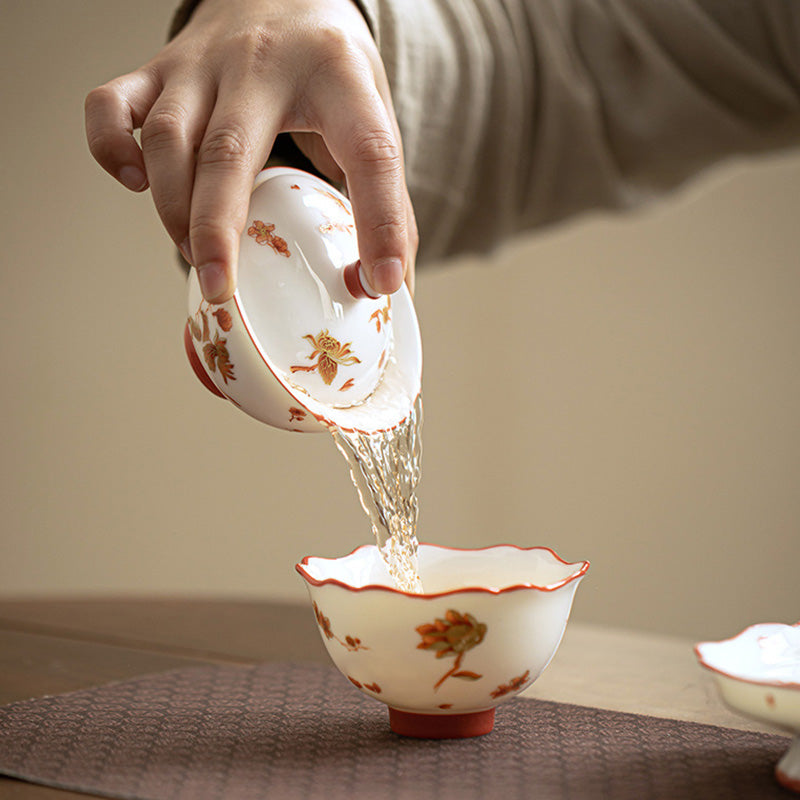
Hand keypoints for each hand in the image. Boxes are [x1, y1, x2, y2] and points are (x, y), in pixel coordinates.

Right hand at [85, 0, 416, 300]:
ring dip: (173, 208)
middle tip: (223, 290)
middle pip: (230, 152)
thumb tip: (386, 290)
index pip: (368, 153)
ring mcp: (203, 61)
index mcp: (339, 75)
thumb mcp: (374, 119)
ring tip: (198, 256)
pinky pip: (111, 105)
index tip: (381, 283)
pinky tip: (137, 183)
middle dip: (219, 230)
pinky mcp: (159, 67)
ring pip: (167, 138)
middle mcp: (264, 62)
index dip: (380, 224)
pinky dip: (112, 149)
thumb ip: (386, 200)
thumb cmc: (331, 73)